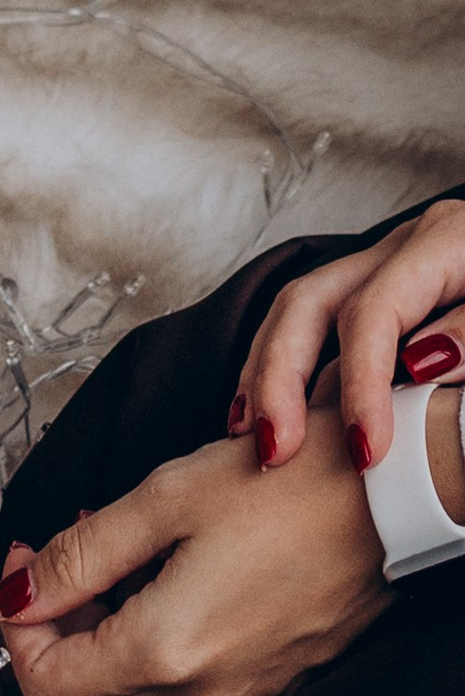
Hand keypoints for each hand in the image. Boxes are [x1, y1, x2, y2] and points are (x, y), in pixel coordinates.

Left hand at [0, 412, 389, 695]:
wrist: (391, 498)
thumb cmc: (284, 486)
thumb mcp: (160, 502)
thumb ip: (77, 558)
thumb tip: (14, 594)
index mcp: (163, 653)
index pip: (44, 685)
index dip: (14, 626)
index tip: (23, 563)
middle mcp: (201, 693)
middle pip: (86, 689)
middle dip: (58, 621)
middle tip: (67, 546)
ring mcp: (241, 692)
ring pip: (134, 683)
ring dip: (106, 622)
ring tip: (122, 544)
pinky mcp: (270, 676)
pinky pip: (187, 673)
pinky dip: (156, 628)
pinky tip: (172, 565)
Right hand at [230, 195, 464, 477]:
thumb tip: (420, 361)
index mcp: (450, 242)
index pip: (376, 310)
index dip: (363, 385)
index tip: (365, 453)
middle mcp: (406, 246)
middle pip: (313, 298)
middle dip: (280, 375)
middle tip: (275, 448)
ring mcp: (391, 264)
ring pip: (300, 307)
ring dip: (267, 372)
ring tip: (251, 436)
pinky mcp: (387, 291)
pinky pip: (317, 324)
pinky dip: (285, 367)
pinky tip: (268, 412)